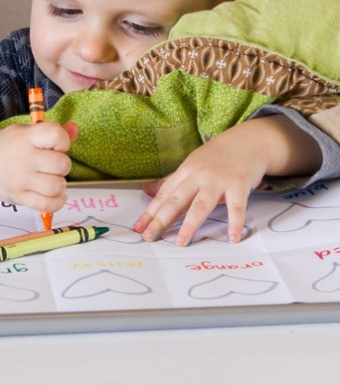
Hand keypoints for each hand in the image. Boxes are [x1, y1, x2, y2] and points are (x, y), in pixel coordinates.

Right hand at [0, 121, 77, 210]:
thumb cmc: (8, 146)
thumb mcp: (27, 132)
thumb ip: (53, 132)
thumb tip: (74, 129)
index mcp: (26, 137)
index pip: (55, 135)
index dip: (63, 140)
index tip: (57, 144)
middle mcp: (22, 158)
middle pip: (61, 164)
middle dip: (63, 164)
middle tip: (53, 164)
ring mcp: (20, 180)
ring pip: (56, 186)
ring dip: (60, 183)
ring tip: (52, 178)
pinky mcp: (19, 198)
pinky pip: (46, 205)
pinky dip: (57, 201)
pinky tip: (55, 195)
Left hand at [133, 116, 320, 245]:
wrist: (246, 141)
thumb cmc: (216, 157)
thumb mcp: (191, 165)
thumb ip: (171, 181)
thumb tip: (146, 191)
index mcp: (185, 171)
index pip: (164, 195)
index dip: (150, 212)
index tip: (138, 228)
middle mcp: (199, 176)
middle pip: (177, 200)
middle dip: (162, 219)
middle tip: (149, 236)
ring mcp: (218, 180)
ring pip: (201, 205)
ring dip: (190, 225)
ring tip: (181, 243)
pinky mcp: (239, 184)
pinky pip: (236, 207)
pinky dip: (235, 223)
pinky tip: (233, 238)